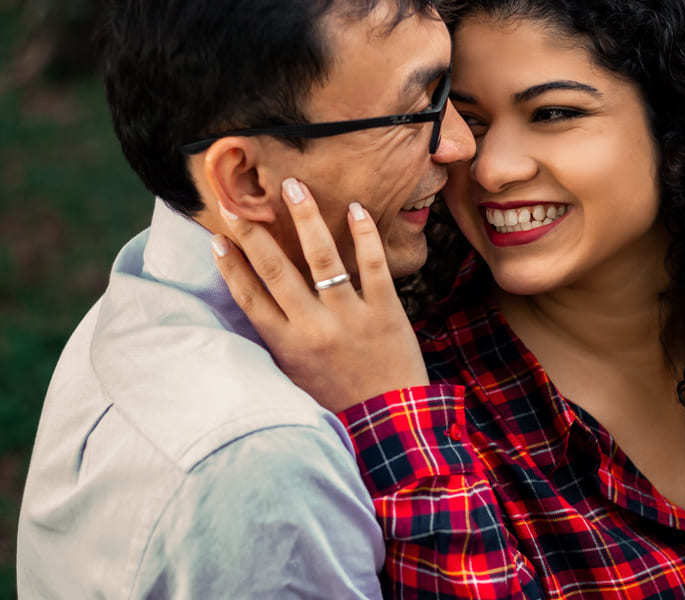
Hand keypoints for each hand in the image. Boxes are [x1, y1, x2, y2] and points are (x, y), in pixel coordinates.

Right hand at [211, 178, 428, 412]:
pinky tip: (355, 208)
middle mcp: (313, 328)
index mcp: (286, 345)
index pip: (249, 296)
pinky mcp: (385, 312)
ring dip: (305, 218)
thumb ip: (279, 341)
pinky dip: (364, 235)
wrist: (390, 424)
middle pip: (275, 270)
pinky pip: (373, 266)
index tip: (217, 236)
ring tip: (293, 185)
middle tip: (235, 201)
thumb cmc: (340, 400)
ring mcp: (349, 317)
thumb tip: (258, 302)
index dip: (230, 264)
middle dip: (253, 232)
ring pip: (321, 258)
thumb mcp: (296, 376)